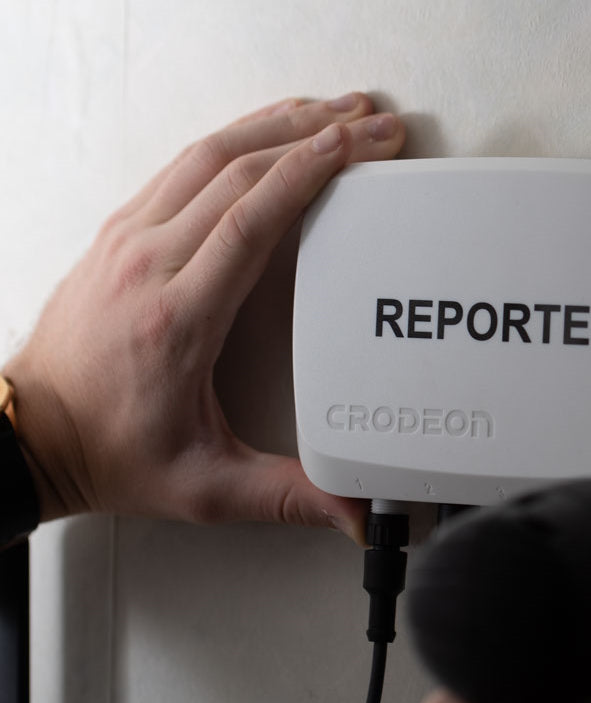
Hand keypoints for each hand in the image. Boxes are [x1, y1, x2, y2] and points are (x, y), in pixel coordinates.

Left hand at [2, 94, 404, 543]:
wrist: (34, 438)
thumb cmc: (111, 454)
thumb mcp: (207, 489)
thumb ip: (289, 497)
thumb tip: (355, 513)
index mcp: (177, 319)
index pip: (248, 221)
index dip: (308, 174)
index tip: (357, 149)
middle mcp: (147, 265)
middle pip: (235, 170)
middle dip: (312, 136)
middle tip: (368, 124)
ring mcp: (128, 242)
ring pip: (206, 155)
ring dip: (273, 126)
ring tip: (330, 114)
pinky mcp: (120, 237)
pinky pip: (181, 167)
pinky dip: (233, 141)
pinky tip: (263, 136)